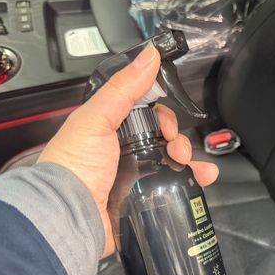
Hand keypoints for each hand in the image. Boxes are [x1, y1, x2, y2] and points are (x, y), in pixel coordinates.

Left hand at [38, 46, 218, 256]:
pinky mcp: (144, 200)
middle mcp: (122, 154)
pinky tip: (204, 178)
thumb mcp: (96, 118)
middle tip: (175, 147)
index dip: (162, 115)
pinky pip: (176, 187)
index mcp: (108, 131)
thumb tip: (149, 56)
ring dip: (190, 159)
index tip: (166, 123)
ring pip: (173, 162)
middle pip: (163, 139)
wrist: (69, 218)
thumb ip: (123, 88)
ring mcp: (135, 179)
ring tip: (191, 165)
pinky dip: (194, 181)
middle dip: (177, 138)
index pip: (146, 115)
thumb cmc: (74, 167)